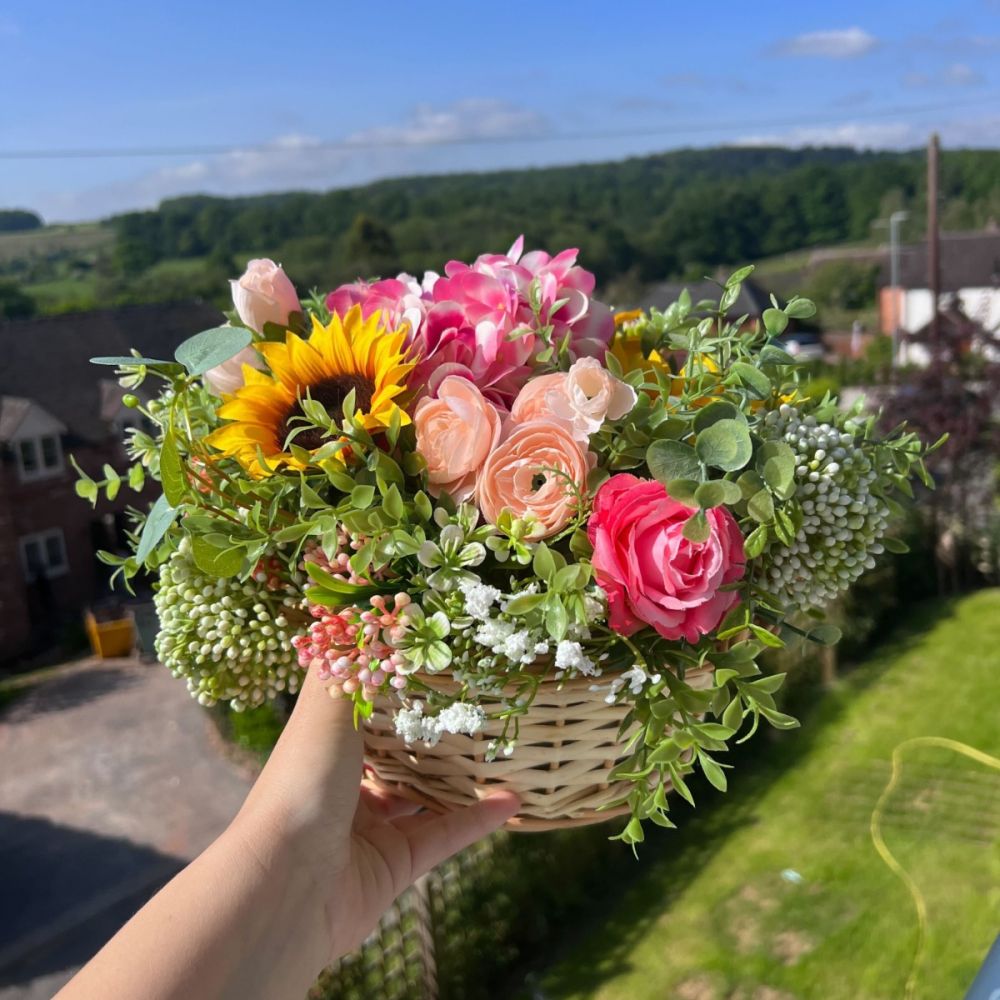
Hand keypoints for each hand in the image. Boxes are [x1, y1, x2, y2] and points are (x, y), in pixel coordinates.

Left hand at [232, 669, 520, 961]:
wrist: (283, 887)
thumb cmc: (298, 784)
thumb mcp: (323, 708)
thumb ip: (351, 663)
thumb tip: (368, 608)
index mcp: (322, 748)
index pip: (361, 711)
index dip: (393, 687)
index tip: (432, 658)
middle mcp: (343, 787)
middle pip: (396, 755)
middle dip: (432, 734)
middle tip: (477, 703)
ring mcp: (370, 830)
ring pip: (423, 797)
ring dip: (460, 778)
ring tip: (501, 749)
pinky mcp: (395, 866)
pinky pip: (444, 836)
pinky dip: (478, 819)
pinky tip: (510, 800)